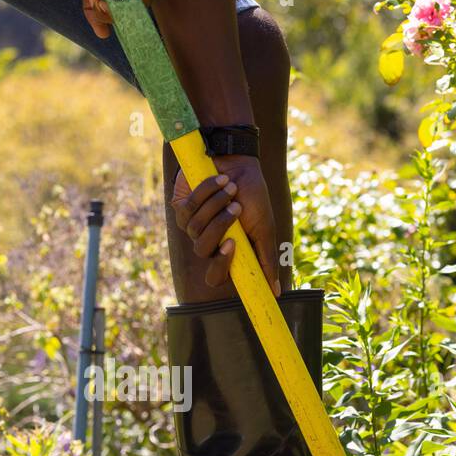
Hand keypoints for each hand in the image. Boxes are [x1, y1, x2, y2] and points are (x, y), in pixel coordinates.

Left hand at [171, 154, 279, 295]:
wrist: (240, 162)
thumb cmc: (253, 196)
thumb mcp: (264, 229)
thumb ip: (266, 259)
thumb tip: (275, 293)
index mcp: (227, 252)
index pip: (215, 276)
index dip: (220, 267)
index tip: (233, 245)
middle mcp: (208, 242)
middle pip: (203, 250)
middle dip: (220, 226)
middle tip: (236, 209)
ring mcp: (192, 226)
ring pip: (195, 228)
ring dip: (216, 205)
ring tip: (231, 189)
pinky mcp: (181, 207)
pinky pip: (188, 208)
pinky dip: (207, 191)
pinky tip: (221, 181)